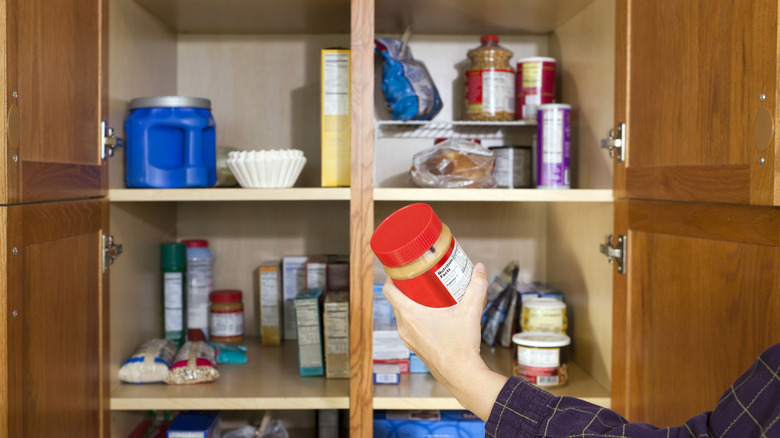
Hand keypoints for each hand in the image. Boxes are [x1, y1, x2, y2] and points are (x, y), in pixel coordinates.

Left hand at [382, 263, 507, 419]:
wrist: (462, 376)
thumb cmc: (461, 347)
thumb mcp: (470, 311)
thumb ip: (476, 287)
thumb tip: (479, 269)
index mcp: (411, 316)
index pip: (389, 291)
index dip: (391, 276)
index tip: (399, 268)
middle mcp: (405, 327)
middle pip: (396, 301)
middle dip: (405, 288)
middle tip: (419, 278)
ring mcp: (408, 339)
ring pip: (402, 315)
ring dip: (410, 303)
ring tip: (426, 294)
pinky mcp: (415, 347)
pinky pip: (409, 327)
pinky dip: (415, 318)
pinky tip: (431, 314)